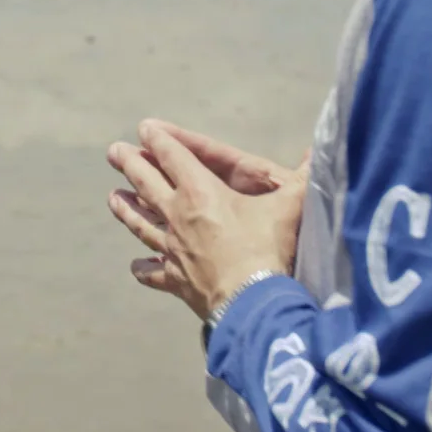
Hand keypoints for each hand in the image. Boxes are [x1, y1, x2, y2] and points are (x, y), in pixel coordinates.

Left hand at [106, 118, 308, 318]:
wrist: (252, 302)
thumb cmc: (268, 249)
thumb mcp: (288, 208)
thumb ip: (303, 180)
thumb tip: (319, 153)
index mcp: (200, 191)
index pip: (172, 156)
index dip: (159, 139)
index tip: (143, 128)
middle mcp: (178, 215)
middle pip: (145, 183)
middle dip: (129, 164)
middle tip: (113, 152)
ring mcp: (172, 249)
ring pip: (140, 224)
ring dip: (125, 209)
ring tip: (113, 198)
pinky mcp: (175, 280)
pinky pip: (154, 273)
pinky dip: (145, 270)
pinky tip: (136, 268)